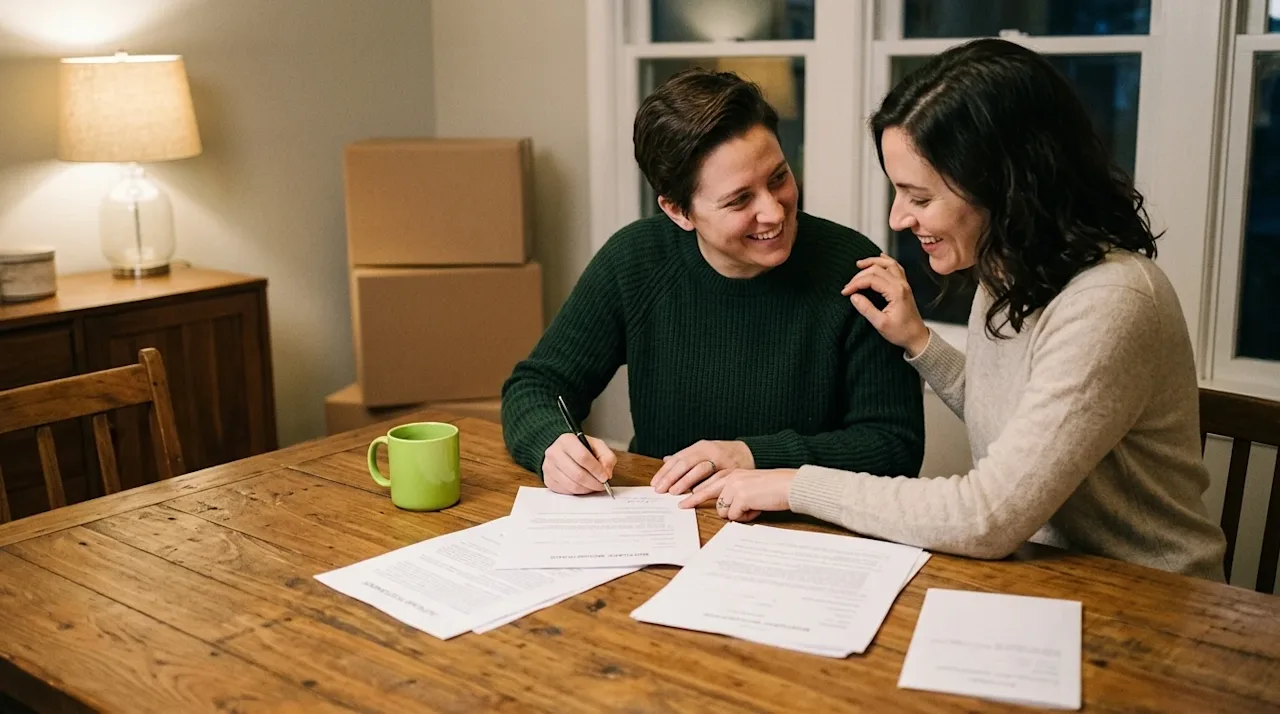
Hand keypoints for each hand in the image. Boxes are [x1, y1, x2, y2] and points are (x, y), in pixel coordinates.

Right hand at [542, 433, 616, 494]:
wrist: (563, 451)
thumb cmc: (581, 448)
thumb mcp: (597, 446)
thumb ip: (607, 457)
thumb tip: (607, 473)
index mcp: (567, 440)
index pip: (583, 457)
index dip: (596, 470)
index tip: (605, 477)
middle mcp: (554, 452)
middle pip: (577, 474)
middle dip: (593, 483)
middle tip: (602, 485)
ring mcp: (549, 467)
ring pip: (571, 485)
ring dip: (587, 489)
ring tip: (594, 486)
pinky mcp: (548, 479)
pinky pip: (565, 491)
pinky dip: (577, 492)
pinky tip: (583, 487)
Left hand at [651, 440, 753, 494]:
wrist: (754, 452)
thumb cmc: (727, 455)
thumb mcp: (706, 451)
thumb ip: (688, 456)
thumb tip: (666, 460)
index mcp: (702, 446)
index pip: (679, 458)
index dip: (666, 471)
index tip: (655, 483)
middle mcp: (711, 451)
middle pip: (687, 462)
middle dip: (672, 477)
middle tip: (662, 490)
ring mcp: (723, 460)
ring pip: (701, 470)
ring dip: (686, 482)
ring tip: (675, 492)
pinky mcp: (734, 470)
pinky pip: (717, 478)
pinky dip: (706, 486)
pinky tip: (696, 493)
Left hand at [678, 468, 797, 521]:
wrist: (789, 485)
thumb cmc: (774, 488)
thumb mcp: (750, 485)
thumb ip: (735, 492)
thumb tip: (723, 508)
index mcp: (733, 473)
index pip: (709, 482)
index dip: (696, 493)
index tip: (684, 500)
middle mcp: (731, 477)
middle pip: (706, 492)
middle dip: (694, 500)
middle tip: (681, 506)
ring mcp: (734, 486)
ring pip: (723, 510)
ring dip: (736, 514)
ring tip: (753, 507)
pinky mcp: (740, 497)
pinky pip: (734, 516)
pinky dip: (745, 517)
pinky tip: (757, 509)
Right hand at [841, 254, 930, 357]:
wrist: (916, 337)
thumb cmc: (901, 332)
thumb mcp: (881, 324)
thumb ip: (866, 309)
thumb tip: (853, 297)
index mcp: (896, 292)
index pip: (871, 279)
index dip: (855, 284)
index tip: (845, 292)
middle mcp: (901, 285)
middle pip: (877, 270)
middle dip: (860, 275)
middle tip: (849, 285)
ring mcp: (904, 284)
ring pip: (888, 264)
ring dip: (873, 262)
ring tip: (859, 264)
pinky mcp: (904, 286)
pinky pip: (896, 268)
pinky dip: (886, 261)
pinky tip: (880, 259)